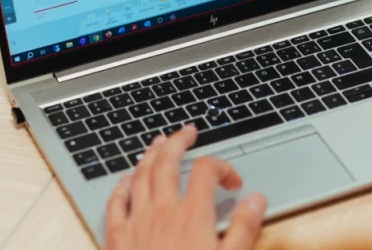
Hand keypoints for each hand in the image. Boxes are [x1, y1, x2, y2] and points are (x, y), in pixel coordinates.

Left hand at [106, 124, 267, 249]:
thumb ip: (245, 228)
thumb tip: (256, 199)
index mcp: (192, 215)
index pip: (206, 170)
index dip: (223, 167)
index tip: (234, 182)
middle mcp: (161, 212)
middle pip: (166, 162)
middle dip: (178, 142)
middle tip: (188, 132)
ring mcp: (136, 224)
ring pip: (139, 176)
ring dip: (149, 155)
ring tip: (158, 143)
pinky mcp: (117, 240)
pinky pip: (115, 203)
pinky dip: (121, 186)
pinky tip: (125, 180)